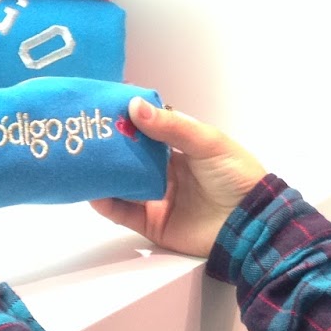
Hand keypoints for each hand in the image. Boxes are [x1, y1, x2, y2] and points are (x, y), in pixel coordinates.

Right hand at [90, 97, 265, 258]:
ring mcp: (157, 198)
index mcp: (180, 149)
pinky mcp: (153, 223)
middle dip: (108, 148)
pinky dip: (107, 204)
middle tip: (82, 135)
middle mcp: (165, 171)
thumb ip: (171, 127)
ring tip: (80, 162)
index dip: (126, 121)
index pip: (146, 131)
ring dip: (103, 175)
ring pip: (122, 185)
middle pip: (130, 158)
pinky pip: (124, 213)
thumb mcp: (207, 143)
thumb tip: (134, 107)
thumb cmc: (235, 175)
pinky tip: (94, 193)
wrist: (250, 223)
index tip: (100, 109)